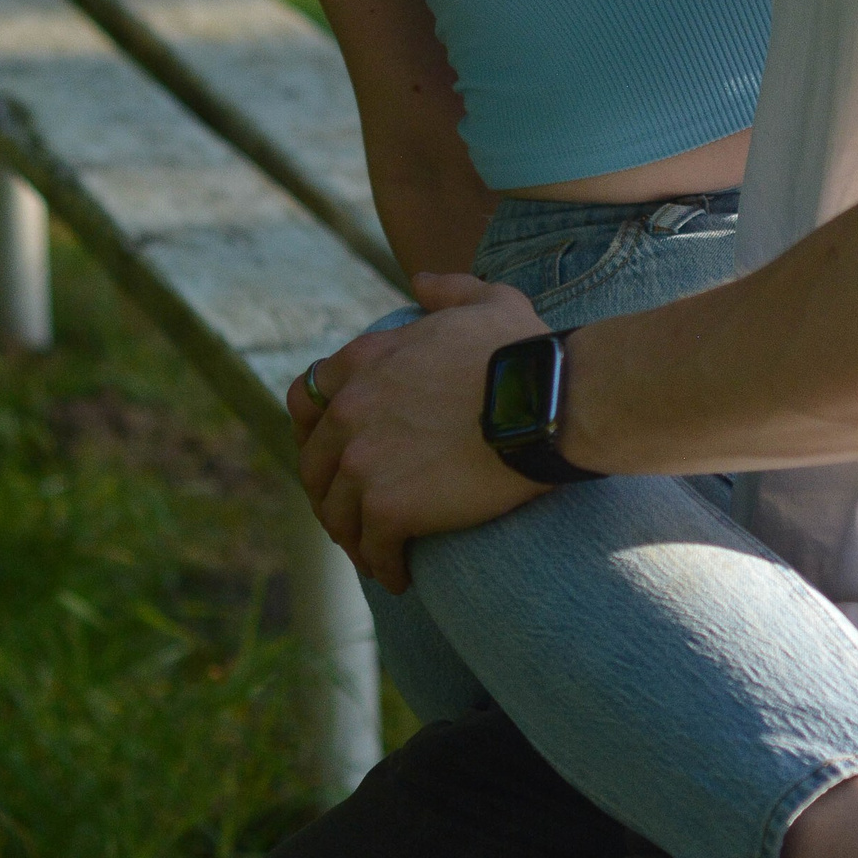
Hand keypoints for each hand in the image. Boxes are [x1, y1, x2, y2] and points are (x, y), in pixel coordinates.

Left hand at [286, 276, 548, 591]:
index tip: (338, 456)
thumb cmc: (527, 353)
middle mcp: (351, 410)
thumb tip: (420, 280)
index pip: (306, 402)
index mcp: (365, 361)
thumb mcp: (489, 300)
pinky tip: (402, 576)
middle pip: (313, 467)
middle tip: (356, 514)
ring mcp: (364, 462)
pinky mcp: (388, 507)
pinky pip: (372, 549)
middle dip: (329, 493)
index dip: (317, 434)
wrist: (552, 404)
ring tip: (377, 554)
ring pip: (336, 514)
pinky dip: (384, 566)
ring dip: (353, 536)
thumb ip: (448, 289)